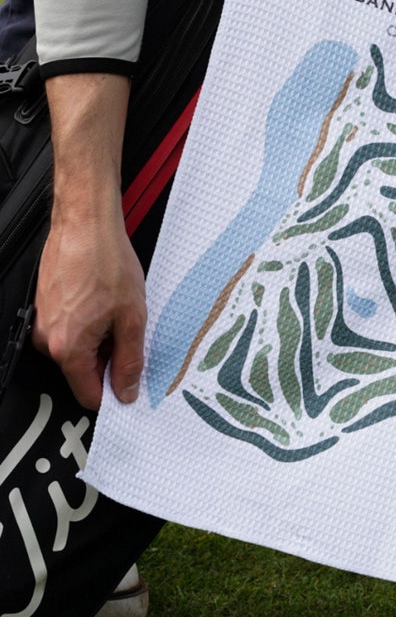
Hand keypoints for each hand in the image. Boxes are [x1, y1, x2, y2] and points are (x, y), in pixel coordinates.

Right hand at [31, 72, 145, 409]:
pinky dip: (89, 320)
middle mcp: (48, 339)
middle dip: (108, 358)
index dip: (113, 391)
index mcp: (68, 348)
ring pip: (77, 347)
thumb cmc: (106, 261)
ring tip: (115, 308)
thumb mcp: (131, 316)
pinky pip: (70, 327)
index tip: (130, 382)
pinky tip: (102, 297)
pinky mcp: (45, 305)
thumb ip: (129, 360)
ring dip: (100, 337)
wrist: (85, 222)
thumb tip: (126, 392)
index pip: (88, 395)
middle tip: (128, 329)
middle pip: (82, 370)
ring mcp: (43, 322)